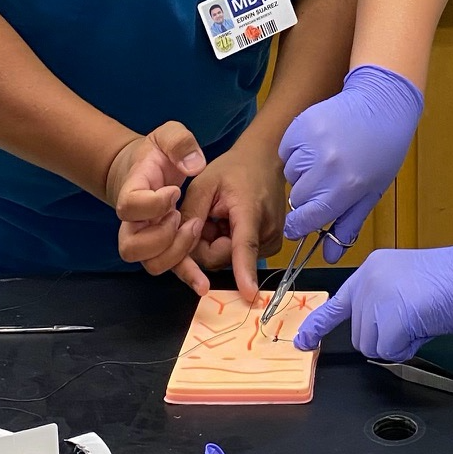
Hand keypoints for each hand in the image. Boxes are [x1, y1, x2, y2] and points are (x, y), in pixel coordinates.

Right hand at [108, 122, 205, 282]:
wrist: (147, 171)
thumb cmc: (157, 154)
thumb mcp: (168, 135)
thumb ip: (179, 143)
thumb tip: (193, 165)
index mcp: (131, 191)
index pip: (130, 206)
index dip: (153, 203)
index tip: (174, 191)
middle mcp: (132, 222)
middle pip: (132, 247)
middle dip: (163, 236)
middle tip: (182, 217)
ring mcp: (145, 238)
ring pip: (150, 263)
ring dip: (177, 253)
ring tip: (195, 229)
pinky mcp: (162, 248)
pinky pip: (170, 268)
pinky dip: (187, 276)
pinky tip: (204, 283)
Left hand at [179, 138, 287, 299]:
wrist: (265, 159)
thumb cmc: (234, 168)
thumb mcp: (204, 183)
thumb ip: (191, 214)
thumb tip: (181, 247)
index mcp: (250, 213)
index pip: (244, 247)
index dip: (245, 271)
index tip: (250, 294)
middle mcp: (266, 233)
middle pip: (223, 258)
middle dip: (206, 243)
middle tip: (208, 216)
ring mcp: (271, 242)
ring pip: (228, 259)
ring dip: (216, 242)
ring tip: (221, 215)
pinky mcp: (271, 246)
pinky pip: (237, 256)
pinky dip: (228, 242)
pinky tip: (231, 221)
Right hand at [278, 65, 423, 258]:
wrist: (382, 104)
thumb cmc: (381, 151)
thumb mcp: (371, 192)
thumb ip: (347, 225)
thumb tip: (328, 257)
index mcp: (345, 188)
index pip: (306, 220)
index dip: (300, 226)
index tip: (299, 225)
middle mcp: (326, 168)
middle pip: (297, 200)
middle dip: (308, 197)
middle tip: (326, 182)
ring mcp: (312, 144)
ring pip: (290, 175)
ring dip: (303, 173)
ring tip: (325, 159)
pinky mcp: (301, 126)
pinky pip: (286, 151)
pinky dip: (296, 152)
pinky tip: (317, 144)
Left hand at [293, 239, 452, 362]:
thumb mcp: (410, 286)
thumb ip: (386, 304)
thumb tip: (378, 334)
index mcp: (372, 268)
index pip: (339, 301)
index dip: (319, 325)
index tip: (303, 342)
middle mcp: (368, 279)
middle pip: (359, 333)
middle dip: (385, 338)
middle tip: (416, 318)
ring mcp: (376, 296)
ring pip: (371, 345)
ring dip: (397, 343)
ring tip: (423, 318)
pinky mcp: (389, 316)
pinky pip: (388, 351)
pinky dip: (407, 347)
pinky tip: (426, 325)